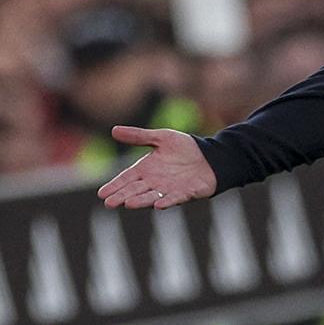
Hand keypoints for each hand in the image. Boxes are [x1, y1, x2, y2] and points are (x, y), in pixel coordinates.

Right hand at [96, 126, 216, 209]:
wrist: (210, 156)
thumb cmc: (184, 148)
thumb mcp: (161, 138)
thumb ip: (139, 136)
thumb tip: (113, 130)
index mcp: (146, 169)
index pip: (126, 178)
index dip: (115, 186)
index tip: (102, 193)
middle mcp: (154, 182)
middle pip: (135, 190)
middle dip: (122, 196)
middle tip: (109, 203)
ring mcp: (169, 189)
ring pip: (151, 196)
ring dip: (141, 201)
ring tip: (128, 204)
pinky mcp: (186, 193)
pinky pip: (175, 198)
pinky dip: (167, 201)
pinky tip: (158, 205)